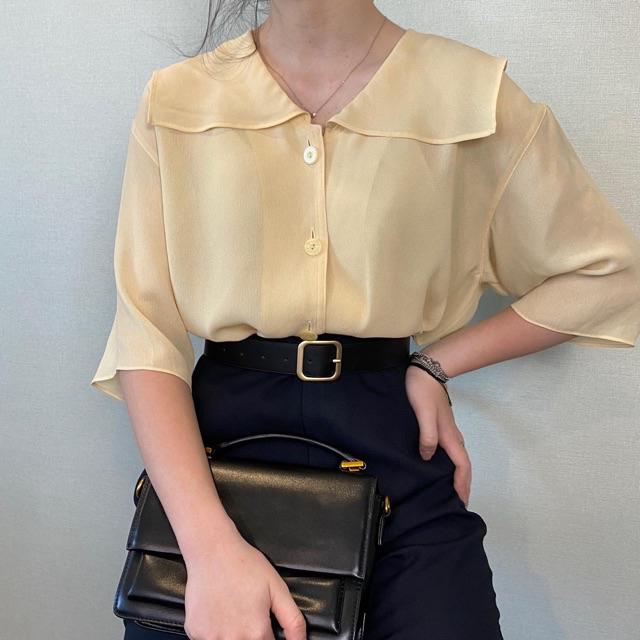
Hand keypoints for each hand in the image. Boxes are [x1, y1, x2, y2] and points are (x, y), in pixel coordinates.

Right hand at [183, 527, 306, 639]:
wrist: (212, 550)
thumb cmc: (246, 565)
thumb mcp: (278, 588)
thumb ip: (292, 622)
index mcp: (256, 632)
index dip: (269, 637)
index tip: (264, 624)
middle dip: (252, 635)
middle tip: (248, 614)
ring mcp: (210, 638)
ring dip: (233, 635)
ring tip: (234, 613)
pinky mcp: (194, 632)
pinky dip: (215, 632)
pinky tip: (218, 613)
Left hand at [404, 365, 471, 506]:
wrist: (425, 370)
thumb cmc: (423, 392)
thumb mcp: (423, 414)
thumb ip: (427, 435)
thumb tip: (427, 457)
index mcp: (449, 436)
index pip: (462, 466)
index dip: (462, 484)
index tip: (460, 502)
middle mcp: (452, 436)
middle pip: (462, 465)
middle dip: (462, 484)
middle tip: (457, 502)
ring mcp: (447, 430)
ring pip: (456, 458)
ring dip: (456, 474)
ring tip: (448, 489)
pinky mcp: (440, 426)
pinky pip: (448, 450)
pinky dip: (448, 463)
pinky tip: (436, 466)